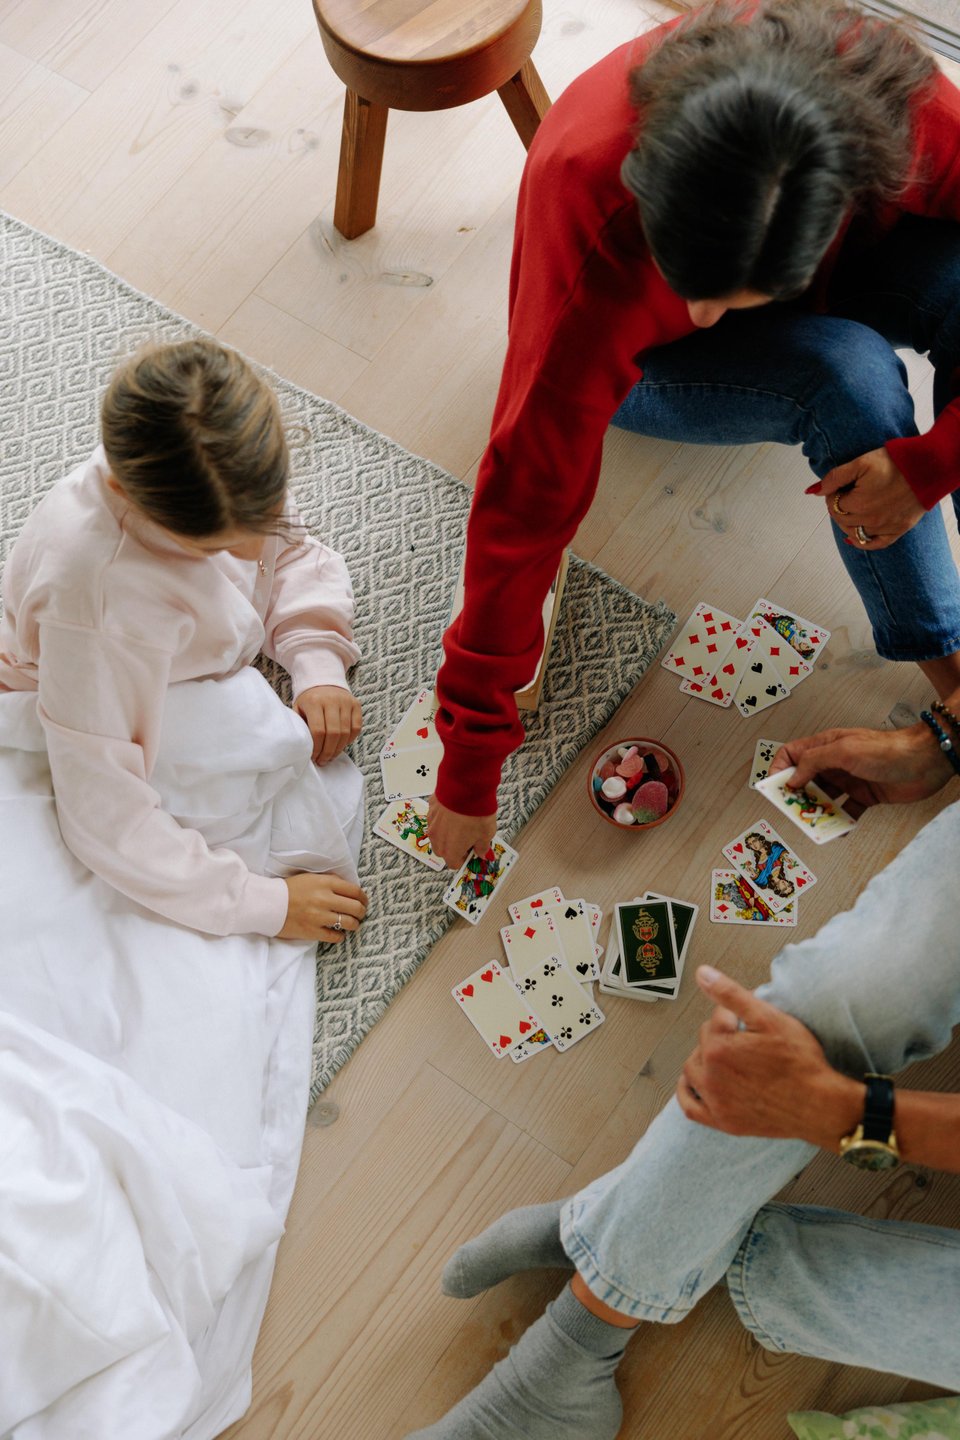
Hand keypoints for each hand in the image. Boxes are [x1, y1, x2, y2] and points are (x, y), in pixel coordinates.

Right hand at [278, 871, 367, 942]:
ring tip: (352, 924)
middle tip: (360, 914)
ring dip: (354, 924)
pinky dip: (340, 936)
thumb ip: (331, 881)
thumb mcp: (312, 878)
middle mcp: (325, 899)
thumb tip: (349, 889)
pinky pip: (335, 937)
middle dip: (362, 912)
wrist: (269, 904)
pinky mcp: (313, 931)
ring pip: (349, 923)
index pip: (355, 891)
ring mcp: (319, 916)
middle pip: (356, 908)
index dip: (363, 898)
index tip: (364, 901)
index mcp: (326, 883)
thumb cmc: (290, 889)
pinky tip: (338, 933)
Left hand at [294, 685, 361, 763]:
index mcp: (314, 701)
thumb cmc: (309, 699)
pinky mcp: (356, 704)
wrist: (323, 679)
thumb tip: (304, 749)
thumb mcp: (298, 708)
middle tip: (323, 760)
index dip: (317, 748)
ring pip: (346, 732)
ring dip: (338, 748)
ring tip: (331, 756)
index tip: (313, 757)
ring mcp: (346, 702)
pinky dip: (349, 739)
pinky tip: (341, 744)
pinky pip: (356, 728)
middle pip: (334, 733)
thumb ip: (300, 725)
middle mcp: (332, 700)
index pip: (318, 731)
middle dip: (328, 751)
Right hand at [426, 797, 496, 869]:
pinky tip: (455, 810)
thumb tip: (481, 853)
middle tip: (467, 837)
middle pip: (443, 850)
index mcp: (451, 851)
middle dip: (453, 847)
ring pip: (438, 834)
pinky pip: (436, 818)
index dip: (464, 859)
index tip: (472, 851)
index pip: (454, 864)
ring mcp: (431, 823)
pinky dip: (443, 818)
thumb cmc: (477, 814)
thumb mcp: (487, 834)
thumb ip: (482, 847)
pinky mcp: (430, 809)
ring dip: (447, 832)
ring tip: (461, 821)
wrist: (465, 787)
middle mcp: (437, 840)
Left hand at [677, 967, 861, 1148]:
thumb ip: (730, 994)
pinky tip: (694, 1084)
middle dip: (720, 1035)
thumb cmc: (799, 1062)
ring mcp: (715, 1101)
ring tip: (727, 1057)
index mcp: (718, 1047)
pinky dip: (687, 1093)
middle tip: (746, 1040)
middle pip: (702, 1042)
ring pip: (692, 1070)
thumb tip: (702, 973)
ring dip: (704, 1059)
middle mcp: (710, 1075)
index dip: (736, 1016)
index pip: (715, 1018)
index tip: (752, 1023)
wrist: (820, 1105)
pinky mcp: (723, 1121)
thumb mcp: (768, 1017)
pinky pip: (690, 1107)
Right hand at [769, 723, 952, 813]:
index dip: (780, 769)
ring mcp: (850, 780)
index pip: (793, 754)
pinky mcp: (866, 796)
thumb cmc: (888, 749)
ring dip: (818, 811)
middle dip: (796, 795)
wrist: (926, 761)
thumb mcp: (843, 751)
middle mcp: (836, 763)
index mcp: (827, 746)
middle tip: (793, 810)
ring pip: (824, 798)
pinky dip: (841, 822)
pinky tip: (839, 829)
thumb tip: (792, 778)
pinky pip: (846, 812)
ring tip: (815, 822)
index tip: (774, 788)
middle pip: (806, 779)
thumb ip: (814, 762)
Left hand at [809, 447, 924, 550]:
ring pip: (854, 533)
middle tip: (847, 494)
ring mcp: (884, 528)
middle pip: (841, 520)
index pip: (832, 505)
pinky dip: (862, 542)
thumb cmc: (895, 462)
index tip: (842, 485)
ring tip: (853, 508)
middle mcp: (870, 520)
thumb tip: (813, 491)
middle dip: (839, 507)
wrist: (928, 467)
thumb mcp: (861, 462)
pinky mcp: (898, 530)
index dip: (833, 494)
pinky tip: (853, 538)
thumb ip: (835, 477)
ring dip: (848, 522)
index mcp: (858, 504)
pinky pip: (875, 544)